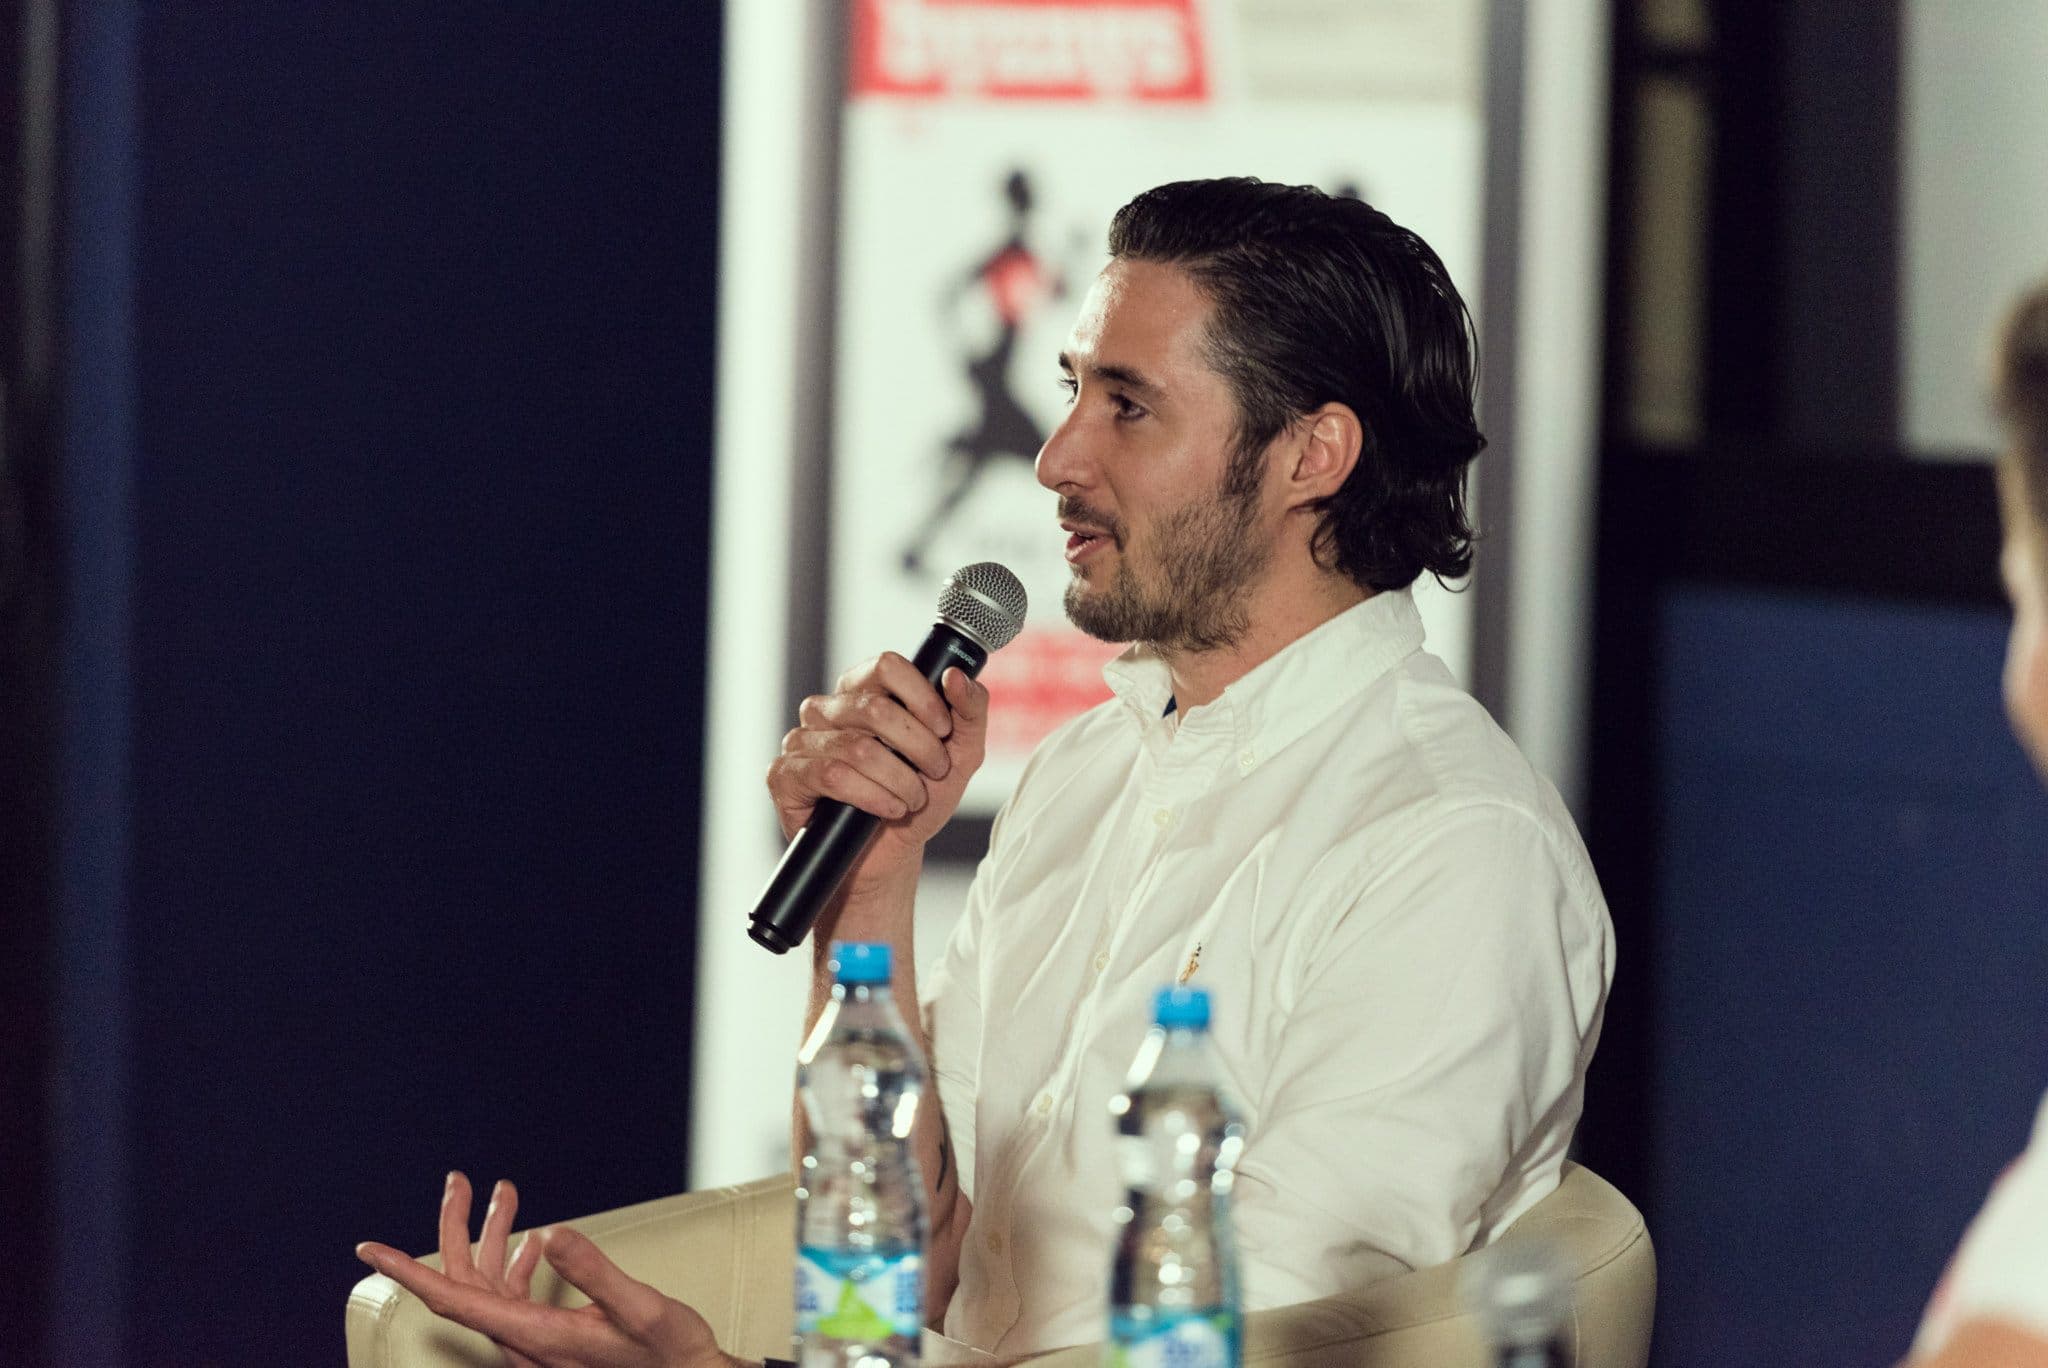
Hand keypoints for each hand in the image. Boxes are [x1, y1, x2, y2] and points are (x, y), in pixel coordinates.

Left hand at [356, 1171, 734, 1367]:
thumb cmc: (669, 1352)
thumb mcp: (640, 1307)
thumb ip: (595, 1272)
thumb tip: (551, 1233)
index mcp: (536, 1337)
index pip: (455, 1299)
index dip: (409, 1272)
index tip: (370, 1250)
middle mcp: (525, 1342)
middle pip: (467, 1283)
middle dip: (454, 1229)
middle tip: (457, 1181)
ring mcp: (536, 1342)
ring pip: (491, 1285)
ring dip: (489, 1237)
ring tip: (504, 1192)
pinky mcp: (551, 1338)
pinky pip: (515, 1297)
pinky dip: (517, 1261)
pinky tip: (532, 1241)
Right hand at [768, 657, 990, 885]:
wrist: (891, 854)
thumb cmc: (919, 798)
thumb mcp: (960, 756)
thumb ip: (969, 711)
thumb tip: (956, 675)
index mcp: (862, 691)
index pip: (887, 666)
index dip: (921, 697)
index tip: (943, 729)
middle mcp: (826, 709)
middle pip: (876, 708)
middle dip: (919, 748)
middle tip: (934, 772)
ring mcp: (800, 740)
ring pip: (858, 748)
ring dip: (899, 781)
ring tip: (911, 799)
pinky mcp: (784, 774)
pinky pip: (831, 776)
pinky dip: (871, 797)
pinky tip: (887, 809)